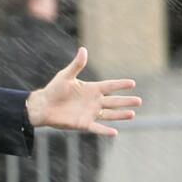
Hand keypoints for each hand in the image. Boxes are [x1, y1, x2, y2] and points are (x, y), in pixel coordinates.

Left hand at [25, 47, 141, 137]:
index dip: (120, 85)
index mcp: (91, 89)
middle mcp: (93, 101)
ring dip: (120, 115)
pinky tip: (115, 132)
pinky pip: (96, 128)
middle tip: (139, 101)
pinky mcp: (83, 124)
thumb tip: (83, 49)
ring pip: (109, 114)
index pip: (109, 86)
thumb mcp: (65, 75)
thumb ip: (77, 64)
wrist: (42, 106)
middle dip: (126, 101)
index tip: (132, 83)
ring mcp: (89, 113)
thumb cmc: (53, 90)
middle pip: (113, 101)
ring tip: (132, 114)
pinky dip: (105, 131)